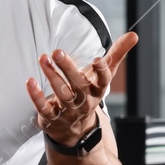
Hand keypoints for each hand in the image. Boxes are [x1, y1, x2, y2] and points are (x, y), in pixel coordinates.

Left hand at [26, 32, 137, 146]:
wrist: (75, 129)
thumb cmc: (88, 93)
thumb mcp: (103, 75)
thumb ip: (117, 54)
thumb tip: (134, 35)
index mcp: (97, 90)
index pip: (103, 80)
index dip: (101, 71)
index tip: (98, 59)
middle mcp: (84, 101)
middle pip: (78, 85)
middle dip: (68, 68)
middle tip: (57, 52)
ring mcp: (68, 111)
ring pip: (61, 94)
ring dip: (51, 75)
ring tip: (43, 58)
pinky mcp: (52, 117)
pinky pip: (44, 108)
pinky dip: (36, 96)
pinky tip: (30, 81)